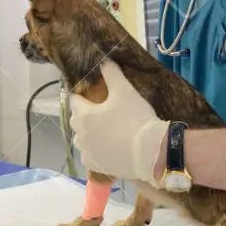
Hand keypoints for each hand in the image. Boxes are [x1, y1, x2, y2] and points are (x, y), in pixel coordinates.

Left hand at [68, 60, 168, 184]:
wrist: (150, 151)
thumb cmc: (135, 118)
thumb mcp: (124, 90)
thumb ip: (111, 72)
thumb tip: (103, 59)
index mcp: (83, 115)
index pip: (74, 100)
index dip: (83, 95)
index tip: (93, 94)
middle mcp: (80, 134)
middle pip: (77, 120)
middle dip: (85, 114)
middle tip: (102, 111)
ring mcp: (87, 152)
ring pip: (81, 140)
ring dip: (88, 134)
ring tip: (104, 130)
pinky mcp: (96, 167)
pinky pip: (89, 156)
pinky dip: (94, 152)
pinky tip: (105, 148)